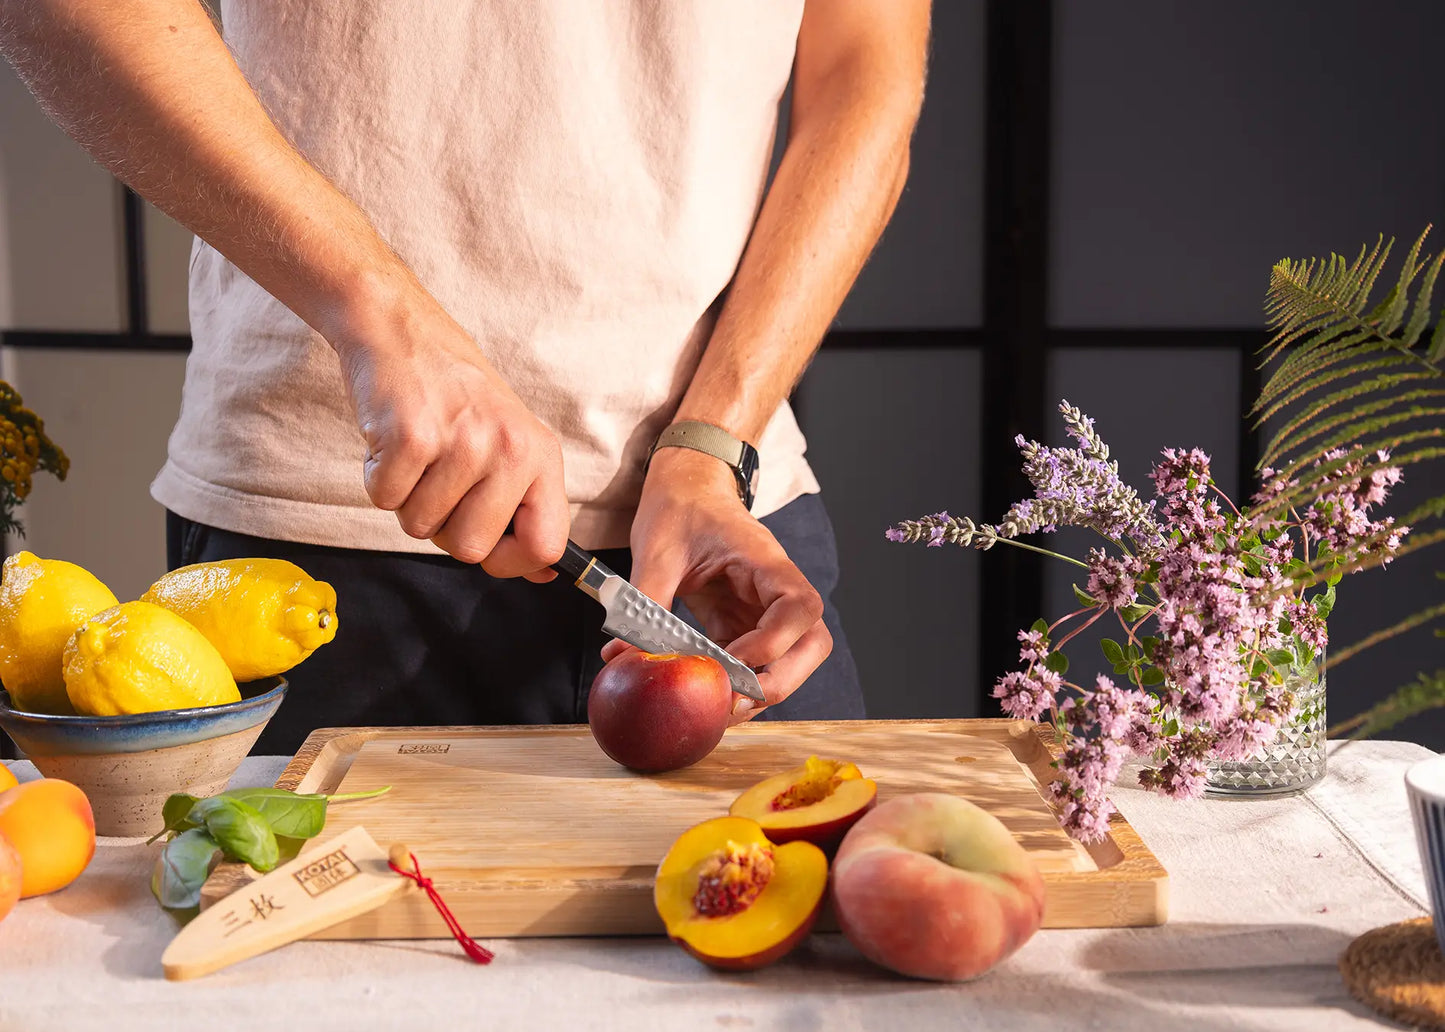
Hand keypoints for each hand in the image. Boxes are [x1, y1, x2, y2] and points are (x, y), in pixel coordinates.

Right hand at [330, 281, 568, 579]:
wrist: (400, 331)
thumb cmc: (453, 393)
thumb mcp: (508, 442)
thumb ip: (525, 506)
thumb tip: (544, 573)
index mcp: (541, 455)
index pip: (547, 545)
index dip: (512, 564)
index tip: (491, 552)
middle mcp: (509, 448)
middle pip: (472, 549)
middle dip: (444, 528)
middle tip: (439, 480)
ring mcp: (462, 442)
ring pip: (421, 528)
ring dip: (408, 499)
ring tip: (418, 452)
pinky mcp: (411, 437)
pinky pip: (385, 501)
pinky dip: (378, 478)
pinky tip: (392, 441)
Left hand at [601, 448, 831, 721]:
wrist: (687, 486)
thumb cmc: (681, 506)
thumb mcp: (659, 549)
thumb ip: (644, 600)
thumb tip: (622, 653)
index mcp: (765, 561)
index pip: (799, 608)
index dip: (774, 643)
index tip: (733, 660)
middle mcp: (776, 589)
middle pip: (811, 643)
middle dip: (779, 680)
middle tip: (732, 701)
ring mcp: (764, 608)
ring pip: (790, 658)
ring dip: (762, 688)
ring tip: (717, 706)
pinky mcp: (744, 622)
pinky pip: (754, 661)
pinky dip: (737, 682)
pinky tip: (705, 694)